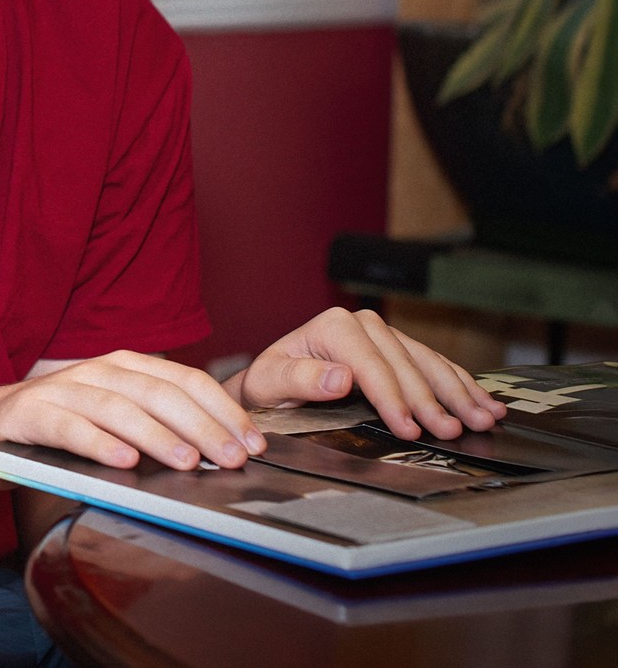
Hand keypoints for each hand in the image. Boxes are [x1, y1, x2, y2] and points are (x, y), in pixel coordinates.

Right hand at [0, 351, 266, 472]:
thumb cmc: (64, 427)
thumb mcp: (114, 417)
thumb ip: (158, 424)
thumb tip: (222, 452)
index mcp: (125, 367)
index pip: (185, 380)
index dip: (223, 410)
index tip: (253, 444)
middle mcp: (96, 371)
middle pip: (159, 393)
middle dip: (202, 426)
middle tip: (231, 459)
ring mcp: (62, 390)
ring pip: (118, 407)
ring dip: (157, 435)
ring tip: (187, 463)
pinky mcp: (30, 415)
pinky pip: (69, 428)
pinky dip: (98, 443)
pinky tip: (123, 461)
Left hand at [224, 307, 507, 440]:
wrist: (273, 383)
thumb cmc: (269, 384)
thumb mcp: (271, 382)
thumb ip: (301, 379)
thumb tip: (340, 378)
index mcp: (333, 327)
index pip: (372, 366)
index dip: (394, 399)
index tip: (409, 429)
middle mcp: (362, 324)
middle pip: (406, 365)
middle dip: (433, 401)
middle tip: (455, 431)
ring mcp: (384, 335)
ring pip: (429, 364)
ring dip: (460, 393)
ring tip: (485, 419)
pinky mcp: (398, 350)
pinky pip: (435, 366)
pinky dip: (462, 385)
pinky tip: (486, 402)